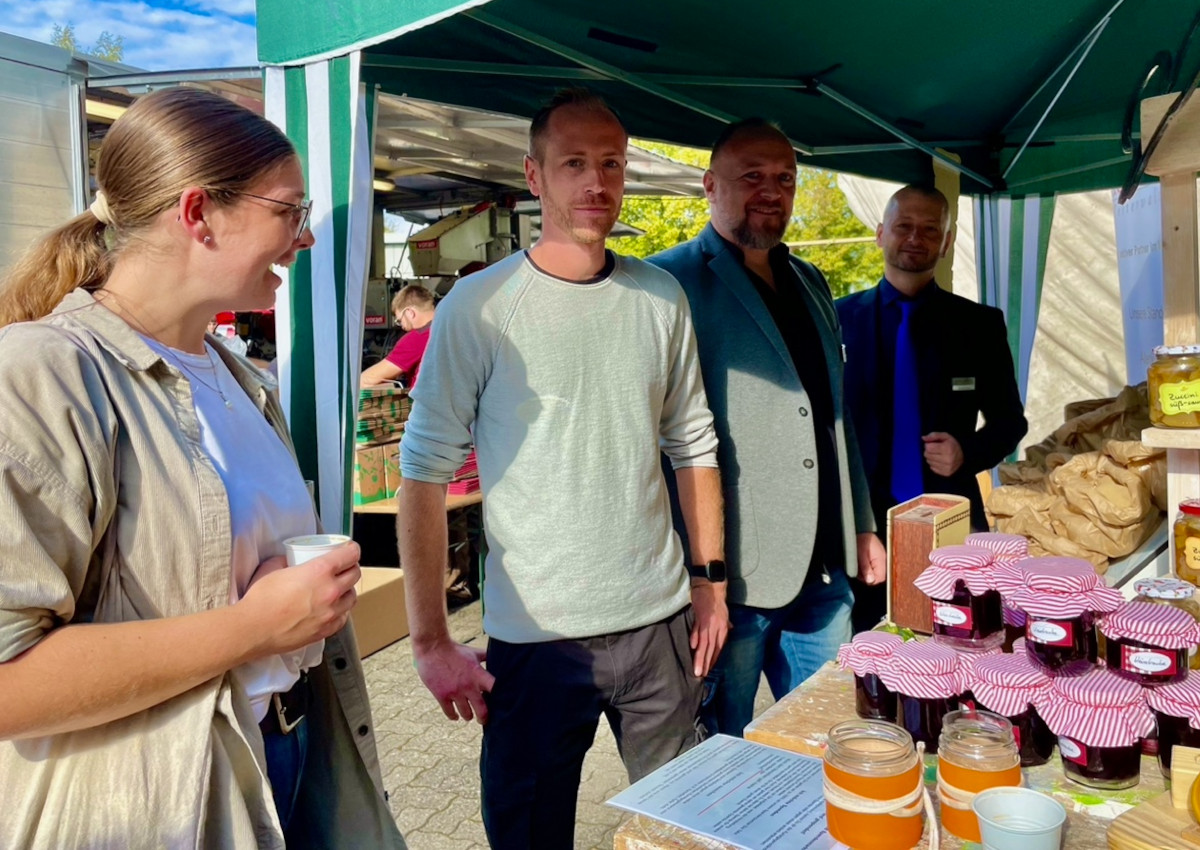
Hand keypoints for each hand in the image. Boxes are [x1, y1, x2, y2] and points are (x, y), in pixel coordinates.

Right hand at [238, 543, 361, 656]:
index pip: (350, 555)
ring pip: (352, 597)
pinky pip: (343, 618)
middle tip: (343, 567)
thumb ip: (285, 561)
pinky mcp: (325, 630)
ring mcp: (330, 613)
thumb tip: (289, 560)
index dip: (352, 550)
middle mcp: (330, 591)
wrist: (253, 629)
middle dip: (351, 568)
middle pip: (355, 575)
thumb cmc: (260, 599)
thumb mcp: (272, 568)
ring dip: (348, 590)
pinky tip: (332, 609)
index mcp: (319, 571)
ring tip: (339, 589)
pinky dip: (341, 611)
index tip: (350, 549)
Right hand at [413, 640, 493, 723]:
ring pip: (466, 714)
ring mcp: (455, 692)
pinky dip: (454, 716)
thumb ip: (485, 657)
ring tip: (469, 715)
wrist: (433, 648)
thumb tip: (498, 656)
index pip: (495, 689)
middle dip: (484, 717)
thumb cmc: (454, 649)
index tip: (501, 703)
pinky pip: (450, 713)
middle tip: (484, 720)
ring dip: (468, 716)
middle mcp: (468, 685)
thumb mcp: (473, 652)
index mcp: (478, 674)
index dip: (501, 698)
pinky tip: (456, 716)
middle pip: (482, 710)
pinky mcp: (442, 695)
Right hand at [689, 581, 729, 677]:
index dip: (713, 659)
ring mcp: (709, 623)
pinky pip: (697, 630)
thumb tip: (729, 631)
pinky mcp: (701, 617)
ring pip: (704, 643)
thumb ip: (726, 625)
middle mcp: (717, 627)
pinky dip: (695, 638)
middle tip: (701, 675)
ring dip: (700, 657)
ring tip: (696, 669)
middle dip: (706, 663)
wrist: (712, 586)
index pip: (718, 648)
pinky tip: (692, 647)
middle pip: (711, 648)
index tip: (707, 670)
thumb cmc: (717, 601)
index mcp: (723, 628)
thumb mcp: (725, 615)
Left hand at [856, 533, 886, 584]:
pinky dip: (868, 567)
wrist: (861, 530)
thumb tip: (870, 580)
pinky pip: (875, 567)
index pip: (880, 578)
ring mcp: (882, 559)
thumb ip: (866, 568)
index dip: (870, 580)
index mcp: (881, 560)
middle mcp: (884, 560)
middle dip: (868, 576)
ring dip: (867, 572)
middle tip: (859, 570)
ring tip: (860, 564)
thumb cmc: (861, 540)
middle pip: (878, 577)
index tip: (861, 576)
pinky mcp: (878, 557)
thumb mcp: (861, 555)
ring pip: (876, 573)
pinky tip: (862, 562)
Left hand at [923, 432, 964, 476]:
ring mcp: (947, 467)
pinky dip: (934, 464)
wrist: (964, 457)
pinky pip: (932, 468)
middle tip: (935, 450)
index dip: (929, 444)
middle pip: (927, 455)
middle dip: (929, 451)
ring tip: (938, 455)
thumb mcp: (945, 436)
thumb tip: (923, 438)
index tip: (934, 444)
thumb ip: (934, 435)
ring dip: (931, 458)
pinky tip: (940, 461)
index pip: (928, 448)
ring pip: (928, 462)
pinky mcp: (946, 473)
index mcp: (948, 448)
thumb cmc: (952, 445)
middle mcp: (948, 459)